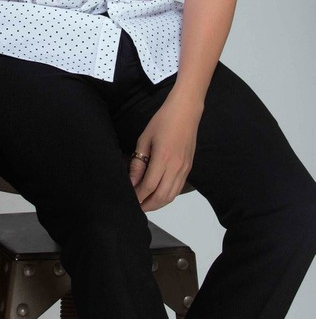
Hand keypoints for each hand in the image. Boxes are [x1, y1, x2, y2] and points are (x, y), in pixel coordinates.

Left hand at [129, 91, 202, 211]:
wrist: (186, 112)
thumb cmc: (162, 121)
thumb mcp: (144, 139)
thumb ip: (138, 163)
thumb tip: (133, 182)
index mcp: (163, 159)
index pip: (149, 187)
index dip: (138, 197)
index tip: (129, 200)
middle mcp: (176, 168)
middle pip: (162, 196)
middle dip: (148, 205)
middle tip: (136, 206)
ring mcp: (185, 169)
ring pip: (171, 195)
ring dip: (158, 203)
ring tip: (145, 203)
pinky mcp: (189, 168)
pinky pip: (178, 189)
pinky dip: (167, 196)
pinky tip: (158, 194)